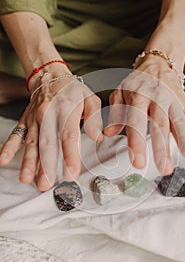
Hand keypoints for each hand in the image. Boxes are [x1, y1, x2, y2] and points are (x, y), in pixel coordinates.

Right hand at [0, 75, 102, 190]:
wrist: (50, 76)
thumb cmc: (72, 91)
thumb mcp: (90, 98)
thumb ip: (95, 118)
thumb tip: (97, 137)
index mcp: (66, 110)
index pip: (68, 136)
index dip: (70, 156)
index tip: (71, 173)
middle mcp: (48, 115)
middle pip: (47, 143)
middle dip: (46, 165)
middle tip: (46, 184)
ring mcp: (34, 119)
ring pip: (30, 142)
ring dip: (28, 161)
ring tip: (26, 178)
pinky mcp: (25, 121)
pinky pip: (15, 134)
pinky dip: (8, 147)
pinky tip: (3, 159)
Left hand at [104, 57, 184, 173]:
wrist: (157, 64)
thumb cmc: (136, 83)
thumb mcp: (119, 93)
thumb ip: (115, 113)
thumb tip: (108, 133)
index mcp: (137, 97)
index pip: (136, 122)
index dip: (137, 143)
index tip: (138, 162)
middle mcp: (157, 98)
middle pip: (160, 124)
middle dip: (163, 147)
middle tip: (164, 168)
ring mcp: (173, 100)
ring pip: (179, 121)